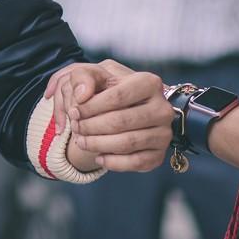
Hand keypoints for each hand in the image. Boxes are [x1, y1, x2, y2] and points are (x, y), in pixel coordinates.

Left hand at [47, 60, 170, 172]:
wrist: (121, 109)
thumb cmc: (106, 90)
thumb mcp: (93, 75)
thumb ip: (82, 77)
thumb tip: (81, 95)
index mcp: (149, 83)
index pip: (117, 97)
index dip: (91, 107)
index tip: (74, 111)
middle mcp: (162, 108)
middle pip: (121, 121)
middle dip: (92, 127)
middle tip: (76, 127)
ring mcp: (164, 133)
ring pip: (128, 143)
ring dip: (98, 144)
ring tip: (81, 141)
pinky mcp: (159, 154)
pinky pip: (136, 162)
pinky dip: (114, 162)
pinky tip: (98, 157)